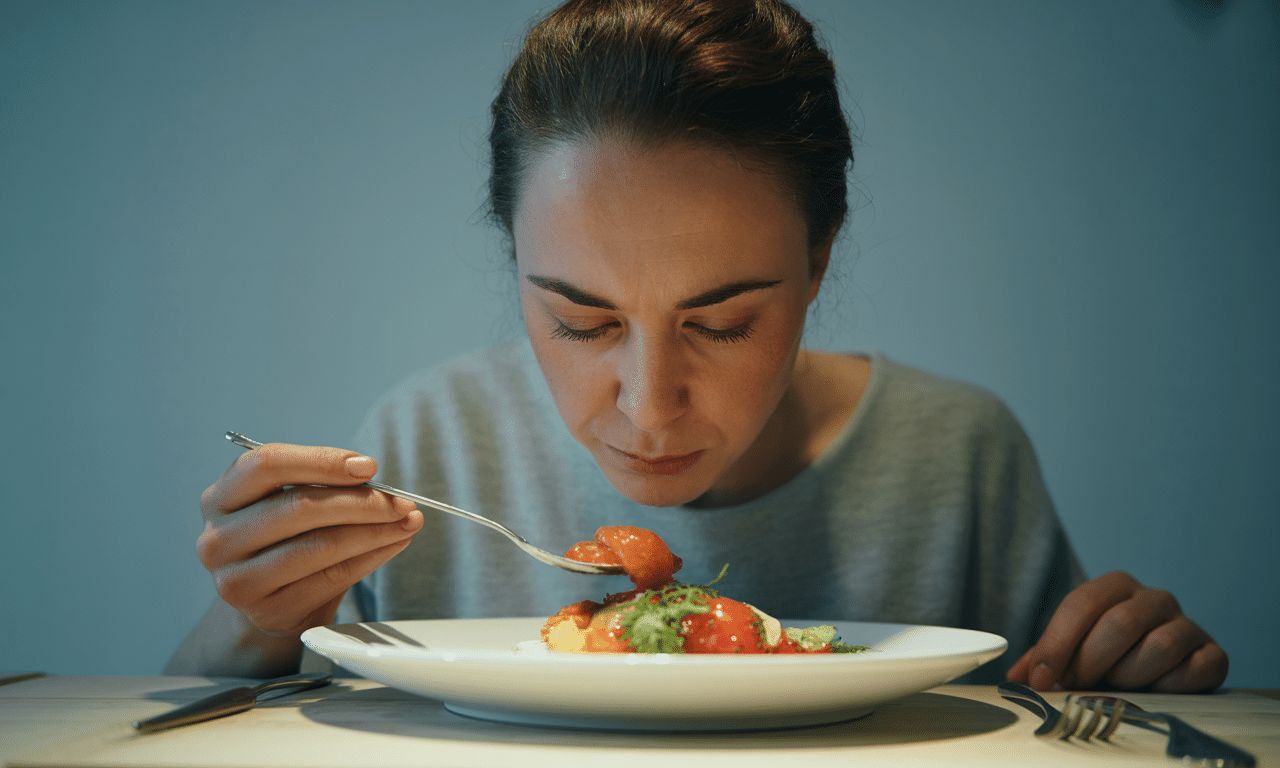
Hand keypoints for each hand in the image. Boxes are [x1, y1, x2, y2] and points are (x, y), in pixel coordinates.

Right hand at [197, 443, 422, 637]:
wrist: (268, 601)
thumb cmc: (285, 540)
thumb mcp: (288, 503)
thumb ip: (320, 485)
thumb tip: (369, 474)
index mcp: (221, 498)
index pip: (267, 465)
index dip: (323, 461)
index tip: (369, 466)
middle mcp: (219, 539)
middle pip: (299, 506)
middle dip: (362, 501)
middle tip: (402, 500)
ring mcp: (238, 581)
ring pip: (319, 546)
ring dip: (374, 531)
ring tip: (407, 521)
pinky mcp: (268, 612)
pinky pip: (332, 578)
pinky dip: (371, 557)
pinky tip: (393, 544)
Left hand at [1007, 570, 1226, 691]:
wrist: (1159, 672)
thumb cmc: (1108, 657)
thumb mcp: (1073, 651)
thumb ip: (1044, 658)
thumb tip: (1018, 677)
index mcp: (1116, 586)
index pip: (1081, 604)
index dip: (1056, 644)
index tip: (1042, 679)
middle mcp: (1155, 598)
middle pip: (1119, 624)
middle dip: (1091, 662)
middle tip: (1079, 683)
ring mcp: (1187, 624)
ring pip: (1156, 648)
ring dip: (1129, 676)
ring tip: (1119, 683)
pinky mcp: (1213, 654)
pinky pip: (1193, 670)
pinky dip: (1168, 686)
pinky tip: (1156, 688)